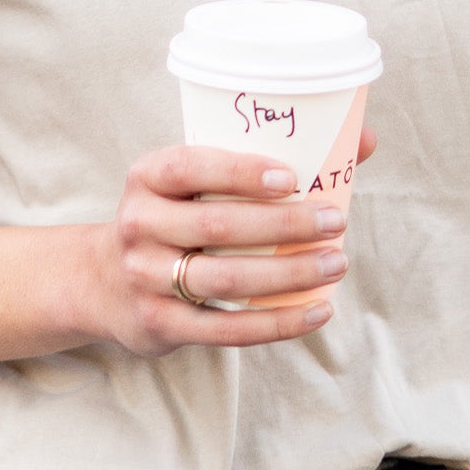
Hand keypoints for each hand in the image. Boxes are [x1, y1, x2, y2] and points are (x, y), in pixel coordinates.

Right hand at [85, 134, 376, 356]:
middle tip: (336, 222)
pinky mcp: (160, 325)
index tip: (293, 179)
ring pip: (227, 279)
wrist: (105, 282)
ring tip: (336, 263)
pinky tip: (319, 310)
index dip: (242, 172)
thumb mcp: (195, 181)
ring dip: (289, 273)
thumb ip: (266, 159)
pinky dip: (278, 322)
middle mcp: (140, 224)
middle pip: (218, 226)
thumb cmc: (177, 216)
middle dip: (285, 225)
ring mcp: (146, 278)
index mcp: (148, 176)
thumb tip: (363, 140)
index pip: (191, 168)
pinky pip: (227, 329)